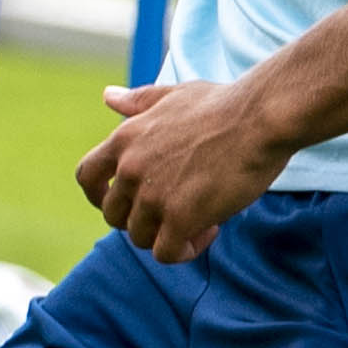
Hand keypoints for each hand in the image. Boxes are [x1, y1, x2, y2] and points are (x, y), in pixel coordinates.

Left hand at [76, 77, 295, 260]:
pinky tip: (210, 231)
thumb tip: (108, 96)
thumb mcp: (172, 95)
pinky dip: (184, 250)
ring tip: (201, 218)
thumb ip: (137, 101)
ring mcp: (153, 196)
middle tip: (175, 211)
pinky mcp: (181, 217)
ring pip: (140, 237)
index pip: (86, 177)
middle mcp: (131, 170)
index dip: (98, 195)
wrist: (261, 117)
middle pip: (114, 216)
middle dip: (140, 218)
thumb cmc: (224, 104)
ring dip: (167, 235)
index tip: (120, 202)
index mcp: (123, 140)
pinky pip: (166, 252)